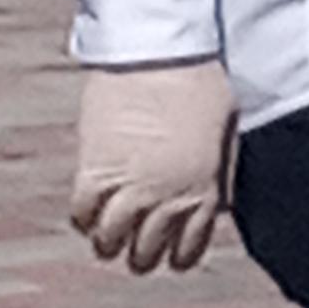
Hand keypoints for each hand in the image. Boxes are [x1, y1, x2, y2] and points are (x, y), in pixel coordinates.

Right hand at [71, 60, 235, 272]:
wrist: (163, 52)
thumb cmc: (202, 79)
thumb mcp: (226, 131)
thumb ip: (218, 171)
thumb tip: (218, 197)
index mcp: (204, 191)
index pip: (188, 248)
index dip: (177, 255)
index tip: (170, 254)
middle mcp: (166, 198)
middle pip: (146, 251)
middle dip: (141, 254)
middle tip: (134, 247)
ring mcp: (128, 186)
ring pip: (110, 240)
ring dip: (109, 241)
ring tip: (107, 236)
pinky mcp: (95, 168)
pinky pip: (82, 212)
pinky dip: (83, 217)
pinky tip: (88, 211)